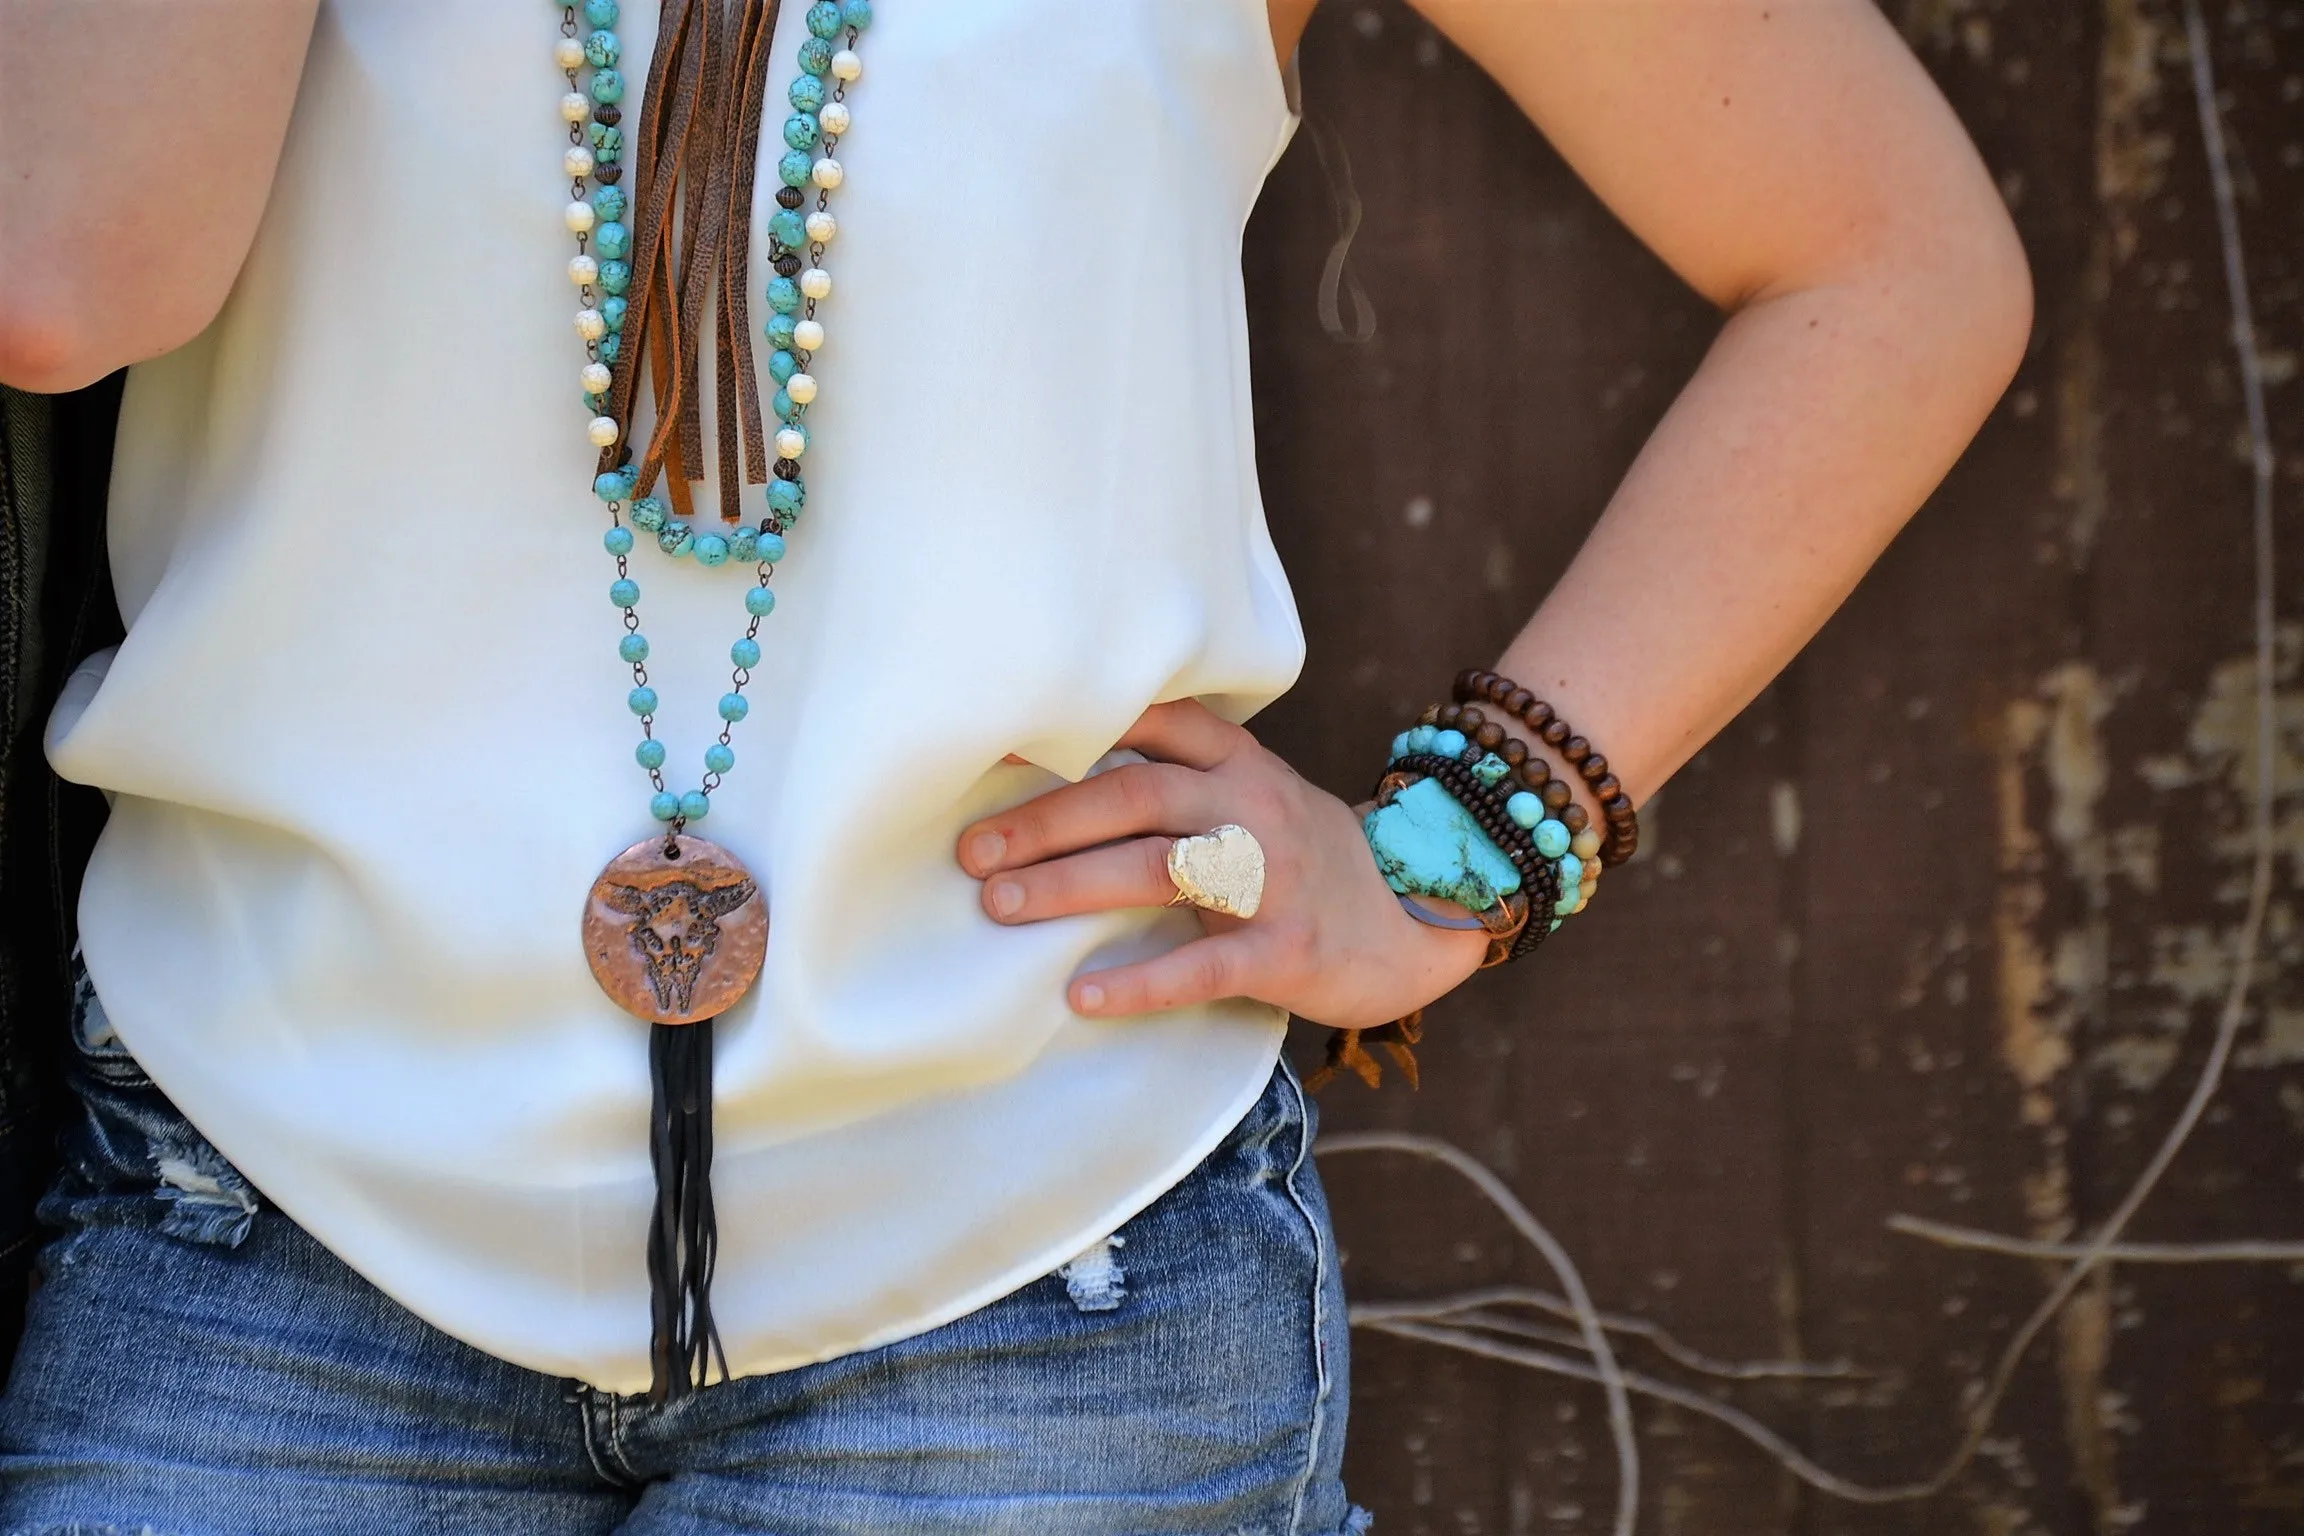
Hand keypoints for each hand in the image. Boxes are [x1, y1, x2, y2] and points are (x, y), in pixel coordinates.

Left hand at [956, 701, 1489, 1028]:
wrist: (1421, 914)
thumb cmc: (1306, 859)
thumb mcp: (1252, 796)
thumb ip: (1177, 782)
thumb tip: (1050, 785)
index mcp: (1238, 763)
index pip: (1151, 723)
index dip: (1071, 730)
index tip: (993, 747)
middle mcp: (1253, 806)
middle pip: (1136, 795)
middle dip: (1047, 821)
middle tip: (973, 851)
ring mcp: (1274, 877)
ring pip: (1159, 868)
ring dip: (1070, 884)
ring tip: (1000, 905)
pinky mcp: (1289, 950)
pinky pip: (1205, 965)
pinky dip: (1140, 981)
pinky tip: (1083, 995)